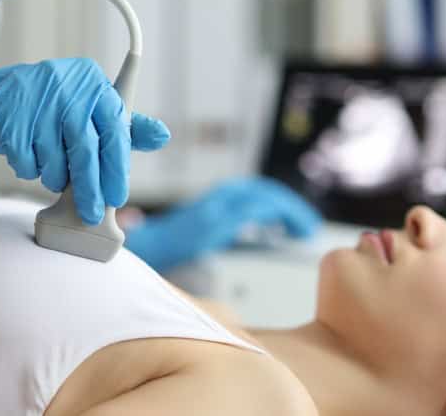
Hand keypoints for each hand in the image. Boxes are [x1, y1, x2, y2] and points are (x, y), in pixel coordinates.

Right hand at [0, 58, 169, 223]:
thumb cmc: (48, 110)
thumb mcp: (88, 111)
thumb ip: (124, 126)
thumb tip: (162, 135)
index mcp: (93, 82)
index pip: (115, 129)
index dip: (117, 168)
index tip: (117, 197)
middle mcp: (67, 85)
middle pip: (86, 149)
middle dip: (89, 188)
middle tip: (91, 213)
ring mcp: (36, 101)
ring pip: (55, 161)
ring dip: (54, 178)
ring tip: (50, 168)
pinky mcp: (10, 119)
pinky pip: (29, 164)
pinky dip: (30, 170)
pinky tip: (28, 156)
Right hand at [123, 177, 321, 270]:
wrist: (136, 254)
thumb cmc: (168, 250)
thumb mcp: (204, 234)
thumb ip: (227, 228)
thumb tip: (259, 232)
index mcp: (217, 199)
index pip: (258, 191)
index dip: (284, 202)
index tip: (301, 220)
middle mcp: (217, 198)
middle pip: (264, 190)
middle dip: (291, 205)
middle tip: (309, 225)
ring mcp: (215, 208)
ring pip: (264, 196)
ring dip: (290, 208)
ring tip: (305, 228)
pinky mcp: (213, 222)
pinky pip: (254, 210)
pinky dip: (278, 215)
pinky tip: (289, 230)